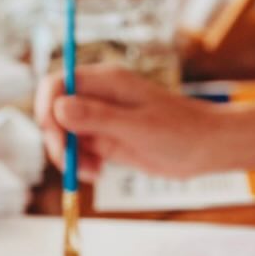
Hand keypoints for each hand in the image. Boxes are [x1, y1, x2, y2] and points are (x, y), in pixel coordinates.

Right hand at [34, 64, 219, 179]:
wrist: (208, 147)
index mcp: (105, 82)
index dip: (46, 106)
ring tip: (93, 172)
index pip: (57, 83)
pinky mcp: (107, 138)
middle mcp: (99, 97)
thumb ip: (97, 117)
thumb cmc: (180, 131)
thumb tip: (59, 108)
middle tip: (70, 164)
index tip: (53, 133)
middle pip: (55, 111)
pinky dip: (81, 163)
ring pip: (65, 134)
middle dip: (57, 138)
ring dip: (69, 155)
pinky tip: (98, 173)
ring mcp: (101, 118)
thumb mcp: (137, 126)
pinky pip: (80, 149)